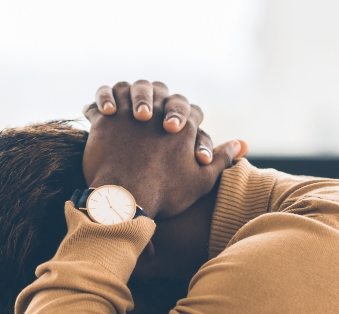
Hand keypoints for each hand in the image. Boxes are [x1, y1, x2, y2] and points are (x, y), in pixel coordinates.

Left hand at [82, 80, 247, 218]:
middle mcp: (157, 110)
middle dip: (156, 98)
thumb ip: (221, 159)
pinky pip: (97, 103)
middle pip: (159, 91)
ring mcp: (129, 112)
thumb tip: (241, 144)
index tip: (176, 128)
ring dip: (124, 94)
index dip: (185, 116)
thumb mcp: (201, 180)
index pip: (189, 109)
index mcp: (183, 123)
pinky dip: (97, 104)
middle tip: (148, 113)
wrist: (125, 200)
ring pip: (126, 89)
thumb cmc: (164, 194)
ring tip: (120, 106)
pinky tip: (97, 111)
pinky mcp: (104, 120)